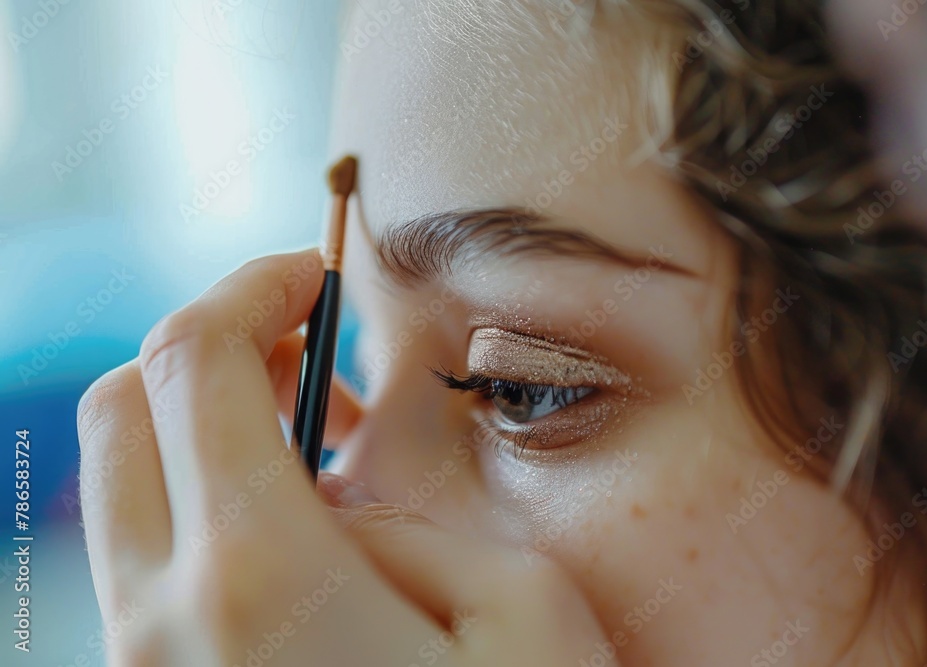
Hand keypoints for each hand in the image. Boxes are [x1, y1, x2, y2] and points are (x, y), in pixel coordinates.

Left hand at [77, 249, 614, 665]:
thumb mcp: (524, 613)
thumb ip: (418, 527)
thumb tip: (342, 494)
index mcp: (258, 576)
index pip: (192, 359)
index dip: (250, 286)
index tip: (313, 276)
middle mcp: (163, 621)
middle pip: (121, 407)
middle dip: (207, 340)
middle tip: (308, 348)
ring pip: (122, 487)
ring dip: (201, 425)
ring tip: (318, 444)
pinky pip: (145, 562)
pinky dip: (199, 502)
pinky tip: (296, 529)